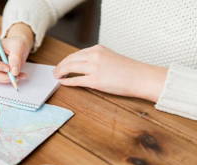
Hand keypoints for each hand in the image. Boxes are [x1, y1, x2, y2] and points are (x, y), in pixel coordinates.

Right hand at [0, 23, 33, 82]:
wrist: (17, 47)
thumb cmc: (15, 43)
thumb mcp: (18, 46)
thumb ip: (16, 58)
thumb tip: (14, 71)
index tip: (8, 68)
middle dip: (3, 76)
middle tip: (16, 75)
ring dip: (7, 78)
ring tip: (20, 74)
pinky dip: (9, 78)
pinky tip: (18, 75)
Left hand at [53, 45, 167, 102]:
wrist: (140, 77)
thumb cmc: (128, 70)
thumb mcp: (110, 57)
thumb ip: (97, 59)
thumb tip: (82, 66)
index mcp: (98, 49)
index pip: (76, 53)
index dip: (66, 60)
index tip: (61, 64)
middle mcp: (94, 56)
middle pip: (70, 60)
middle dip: (60, 66)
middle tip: (55, 71)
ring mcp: (94, 68)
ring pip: (70, 68)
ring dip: (60, 72)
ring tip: (56, 76)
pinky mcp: (95, 81)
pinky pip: (75, 80)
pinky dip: (67, 81)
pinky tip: (62, 82)